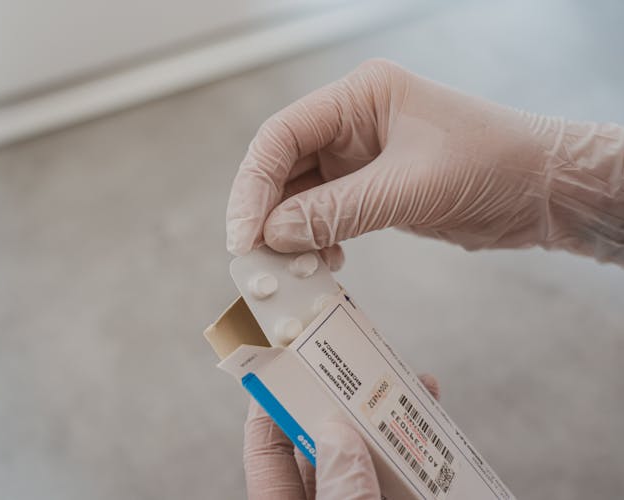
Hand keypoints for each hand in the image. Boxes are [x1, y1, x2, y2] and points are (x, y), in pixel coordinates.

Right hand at [226, 59, 623, 264]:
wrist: (542, 189)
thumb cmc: (491, 164)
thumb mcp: (409, 186)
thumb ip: (338, 210)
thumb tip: (274, 235)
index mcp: (358, 97)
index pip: (282, 135)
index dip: (254, 184)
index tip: (244, 233)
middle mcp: (352, 123)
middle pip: (284, 166)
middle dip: (265, 213)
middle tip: (254, 259)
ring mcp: (359, 158)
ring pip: (301, 196)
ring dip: (289, 233)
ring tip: (287, 269)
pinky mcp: (371, 188)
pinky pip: (326, 214)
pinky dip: (316, 240)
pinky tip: (323, 264)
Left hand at [243, 374, 439, 499]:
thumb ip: (341, 490)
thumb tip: (337, 432)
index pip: (267, 446)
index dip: (273, 400)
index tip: (287, 358)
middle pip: (324, 445)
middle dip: (346, 402)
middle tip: (364, 363)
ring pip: (366, 462)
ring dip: (391, 426)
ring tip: (415, 390)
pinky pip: (395, 484)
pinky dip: (416, 462)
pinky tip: (435, 438)